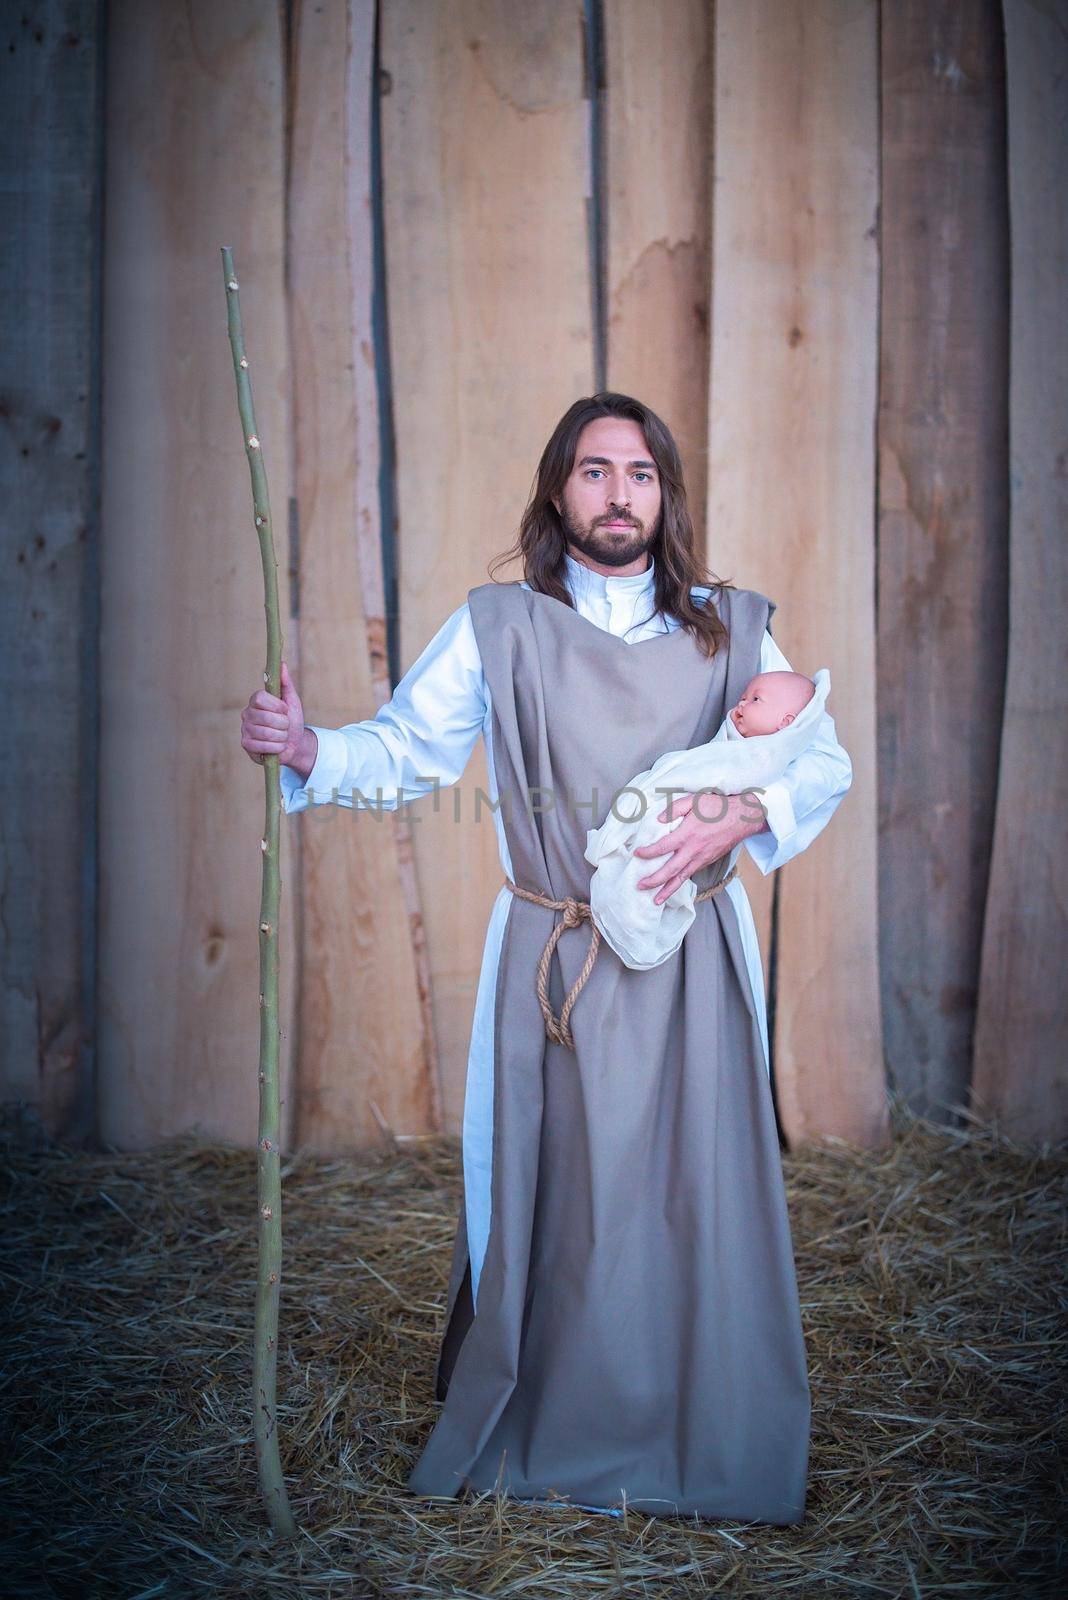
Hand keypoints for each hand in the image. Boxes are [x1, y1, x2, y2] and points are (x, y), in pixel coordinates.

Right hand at [240, 659, 309, 768]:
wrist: (295, 744)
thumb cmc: (292, 721)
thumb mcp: (292, 701)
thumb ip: (286, 683)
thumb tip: (281, 664)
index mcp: (256, 701)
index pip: (260, 697)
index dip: (276, 705)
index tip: (285, 710)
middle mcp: (247, 714)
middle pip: (265, 717)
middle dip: (283, 724)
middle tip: (285, 726)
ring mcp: (245, 730)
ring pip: (266, 733)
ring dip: (282, 737)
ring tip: (282, 736)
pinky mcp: (246, 745)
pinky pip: (263, 746)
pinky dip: (277, 748)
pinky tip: (277, 746)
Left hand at [632, 790, 767, 904]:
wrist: (743, 818)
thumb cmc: (718, 807)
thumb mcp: (694, 800)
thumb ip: (674, 808)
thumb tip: (659, 819)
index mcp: (687, 834)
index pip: (662, 847)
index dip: (648, 852)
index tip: (637, 854)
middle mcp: (693, 851)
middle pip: (670, 871)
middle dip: (654, 880)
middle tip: (639, 886)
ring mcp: (701, 859)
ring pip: (682, 878)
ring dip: (667, 891)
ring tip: (655, 900)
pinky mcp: (708, 862)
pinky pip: (691, 875)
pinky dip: (680, 883)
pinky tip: (672, 888)